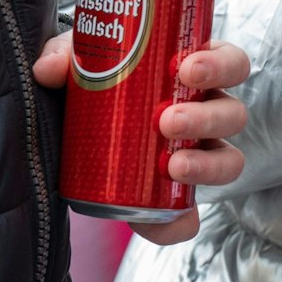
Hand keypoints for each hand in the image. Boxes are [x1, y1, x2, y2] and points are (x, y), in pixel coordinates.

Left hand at [33, 32, 249, 245]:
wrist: (71, 133)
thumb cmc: (93, 83)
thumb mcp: (77, 65)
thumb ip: (61, 59)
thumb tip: (49, 70)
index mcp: (194, 74)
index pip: (229, 63)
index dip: (220, 64)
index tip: (186, 68)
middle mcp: (206, 114)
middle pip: (233, 114)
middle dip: (207, 117)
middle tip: (168, 121)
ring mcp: (197, 157)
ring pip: (228, 161)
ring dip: (207, 164)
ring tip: (173, 167)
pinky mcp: (176, 199)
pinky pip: (192, 217)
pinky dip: (183, 222)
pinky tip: (169, 222)